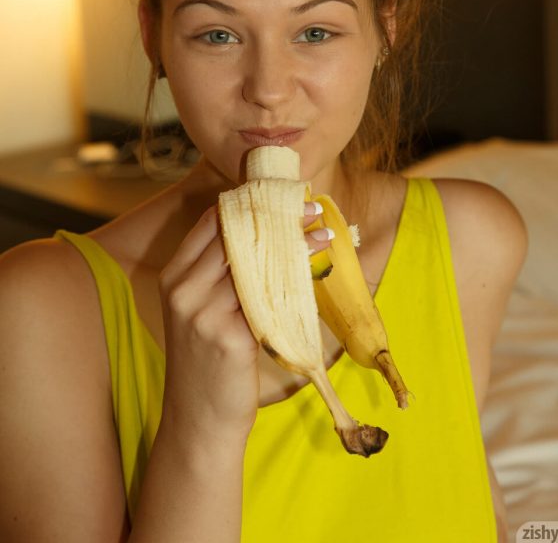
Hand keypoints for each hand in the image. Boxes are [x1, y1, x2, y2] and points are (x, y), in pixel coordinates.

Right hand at [158, 202, 332, 446]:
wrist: (199, 420)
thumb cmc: (208, 361)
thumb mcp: (202, 310)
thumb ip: (222, 273)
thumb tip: (270, 234)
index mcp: (174, 275)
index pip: (211, 221)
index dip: (249, 204)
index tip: (283, 196)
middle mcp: (184, 289)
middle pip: (236, 235)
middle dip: (278, 218)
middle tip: (313, 209)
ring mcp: (204, 313)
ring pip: (257, 263)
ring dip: (296, 246)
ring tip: (323, 235)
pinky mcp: (230, 337)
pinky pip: (269, 298)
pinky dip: (295, 281)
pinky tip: (315, 273)